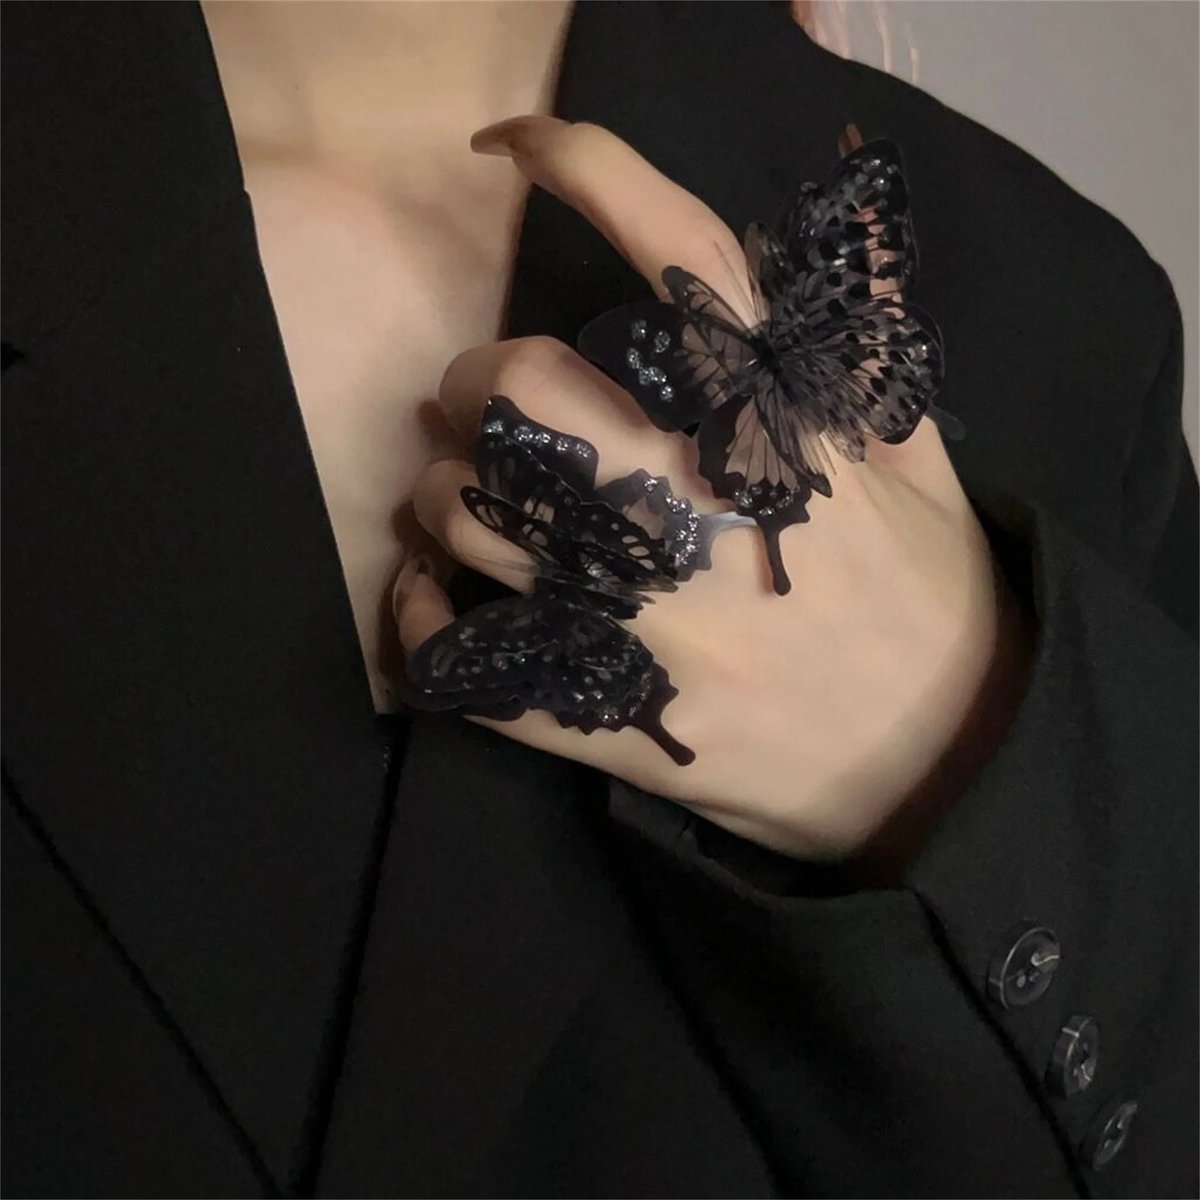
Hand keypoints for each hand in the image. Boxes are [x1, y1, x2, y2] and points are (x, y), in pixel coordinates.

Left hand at [393, 117, 1033, 874]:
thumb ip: (861, 334)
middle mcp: (697, 506)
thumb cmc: (928, 600)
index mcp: (779, 428)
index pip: (679, 261)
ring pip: (464, 514)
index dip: (589, 170)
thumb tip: (845, 193)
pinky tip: (426, 600)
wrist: (941, 765)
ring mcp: (643, 616)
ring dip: (439, 495)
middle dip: (477, 381)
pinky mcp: (606, 709)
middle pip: (520, 388)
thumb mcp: (920, 458)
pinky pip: (460, 658)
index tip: (516, 142)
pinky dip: (418, 619)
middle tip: (490, 404)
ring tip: (463, 503)